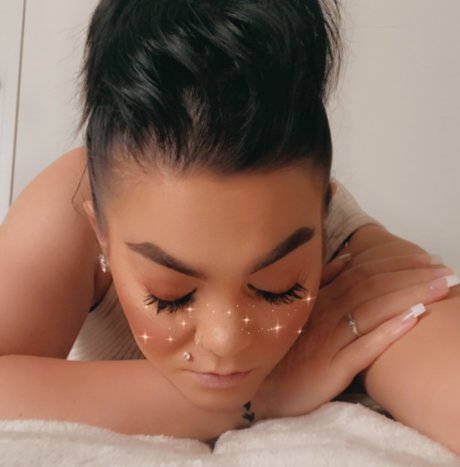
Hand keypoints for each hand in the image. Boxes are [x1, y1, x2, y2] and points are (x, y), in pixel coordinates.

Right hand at [255, 252, 453, 418]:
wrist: (265, 385)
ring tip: (440, 289)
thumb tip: (349, 257)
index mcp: (322, 299)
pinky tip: (412, 320)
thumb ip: (324, 281)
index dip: (397, 264)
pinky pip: (361, 348)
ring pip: (371, 312)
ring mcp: (328, 340)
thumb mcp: (303, 309)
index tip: (427, 259)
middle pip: (373, 288)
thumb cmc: (288, 347)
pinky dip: (387, 332)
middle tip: (446, 271)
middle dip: (411, 277)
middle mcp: (326, 314)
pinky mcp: (330, 367)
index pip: (364, 273)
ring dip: (407, 297)